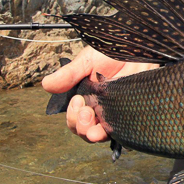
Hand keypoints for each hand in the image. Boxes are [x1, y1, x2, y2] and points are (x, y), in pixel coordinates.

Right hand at [41, 46, 155, 142]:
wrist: (138, 48)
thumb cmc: (113, 53)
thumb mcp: (87, 61)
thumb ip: (68, 74)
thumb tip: (46, 84)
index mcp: (85, 98)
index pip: (73, 119)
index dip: (72, 116)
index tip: (77, 101)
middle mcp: (99, 109)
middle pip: (84, 130)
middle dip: (80, 126)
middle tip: (85, 111)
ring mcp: (115, 112)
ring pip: (101, 134)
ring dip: (94, 134)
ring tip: (94, 130)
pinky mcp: (130, 113)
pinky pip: (122, 130)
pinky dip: (115, 132)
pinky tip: (112, 127)